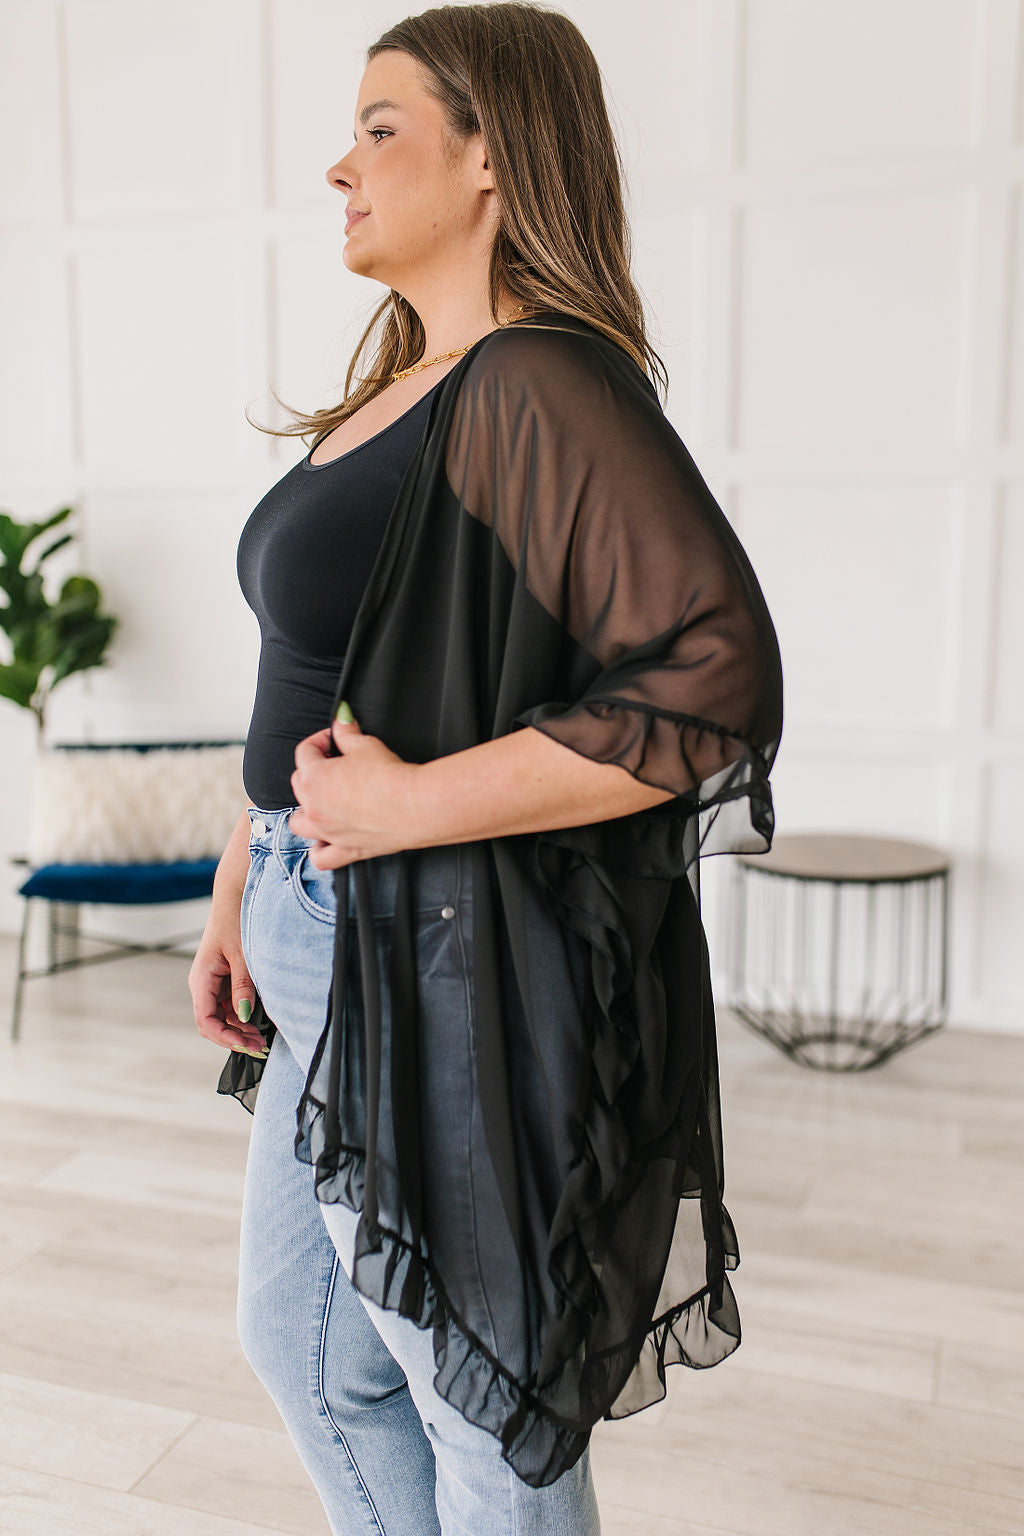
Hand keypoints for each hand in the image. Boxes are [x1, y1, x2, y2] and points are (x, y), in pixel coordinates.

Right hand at [188, 908, 266, 1056]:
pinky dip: (242, 1017)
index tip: (246, 1045)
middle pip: (212, 1024)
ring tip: (262, 1039)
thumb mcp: (242, 955)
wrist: (235, 896)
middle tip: (259, 1047)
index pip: (205, 1020)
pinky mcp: (223, 980)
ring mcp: (212, 983)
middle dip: (234, 1038)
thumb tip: (244, 1016)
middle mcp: (203, 984)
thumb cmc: (235, 920)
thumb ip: (243, 987)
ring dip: (239, 1029)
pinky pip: (229, 1005)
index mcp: (201, 979)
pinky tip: (258, 1022)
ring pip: (222, 1017)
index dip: (224, 1037)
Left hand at [288, 706, 418, 868]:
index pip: (304, 752)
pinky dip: (319, 850)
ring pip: (299, 823)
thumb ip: (347, 733)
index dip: (319, 740)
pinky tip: (327, 841)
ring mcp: (327, 832)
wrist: (414, 806)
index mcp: (314, 779)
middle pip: (300, 784)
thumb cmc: (390, 777)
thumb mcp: (366, 745)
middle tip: (334, 763)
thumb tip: (341, 720)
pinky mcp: (345, 850)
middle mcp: (314, 808)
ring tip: (323, 802)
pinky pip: (320, 858)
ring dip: (306, 811)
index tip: (333, 738)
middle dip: (313, 770)